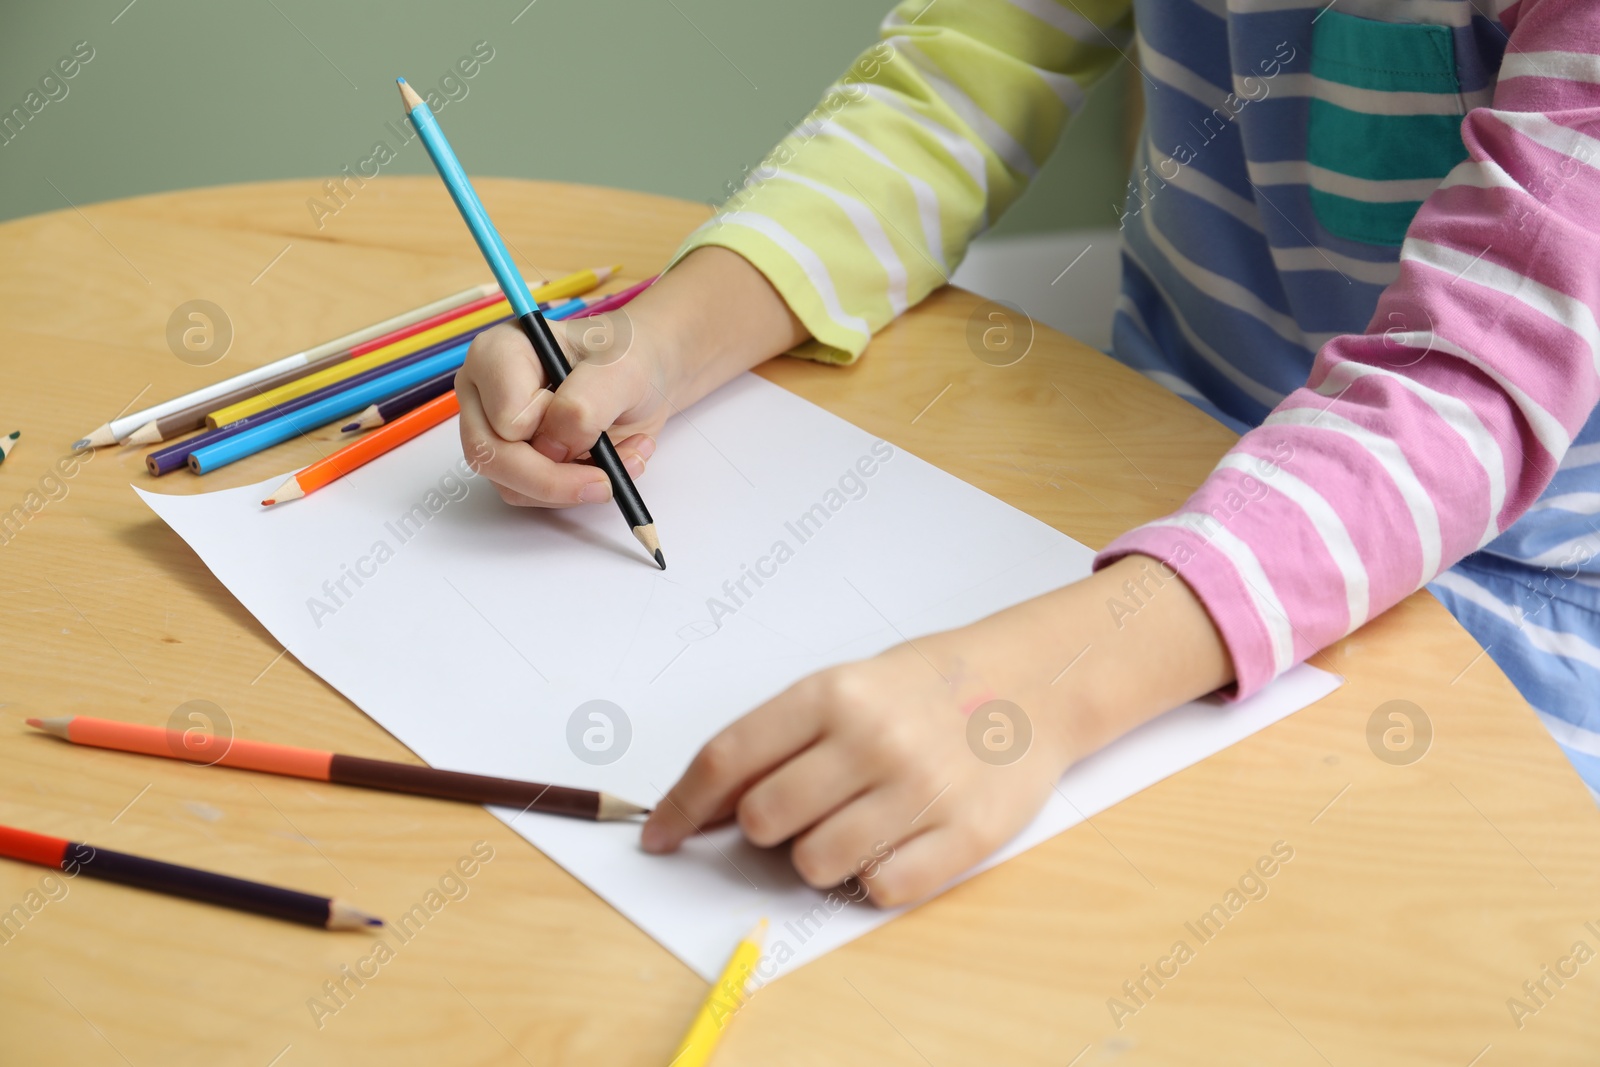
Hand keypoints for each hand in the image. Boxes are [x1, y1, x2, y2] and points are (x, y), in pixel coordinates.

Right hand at [456, 312, 669, 507]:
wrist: (645, 373)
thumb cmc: (627, 354)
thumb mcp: (621, 366)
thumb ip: (584, 405)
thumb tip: (555, 450)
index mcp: (497, 352)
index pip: (504, 413)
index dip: (550, 428)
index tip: (592, 417)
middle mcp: (485, 392)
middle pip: (491, 456)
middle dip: (554, 479)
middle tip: (605, 481)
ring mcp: (495, 431)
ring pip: (512, 486)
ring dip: (574, 486)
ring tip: (625, 455)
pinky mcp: (515, 462)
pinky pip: (534, 496)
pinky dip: (579, 490)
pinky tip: (614, 461)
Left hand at [640, 556, 1234, 906]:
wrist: (1032, 684)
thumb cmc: (925, 687)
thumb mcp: (846, 687)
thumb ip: (779, 740)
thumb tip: (705, 807)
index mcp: (833, 693)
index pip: (728, 759)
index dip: (682, 805)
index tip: (661, 836)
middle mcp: (872, 739)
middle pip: (764, 820)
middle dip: (764, 829)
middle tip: (799, 811)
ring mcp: (920, 790)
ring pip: (815, 863)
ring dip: (817, 856)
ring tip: (855, 822)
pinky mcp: (964, 836)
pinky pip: (880, 888)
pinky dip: (873, 877)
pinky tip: (893, 842)